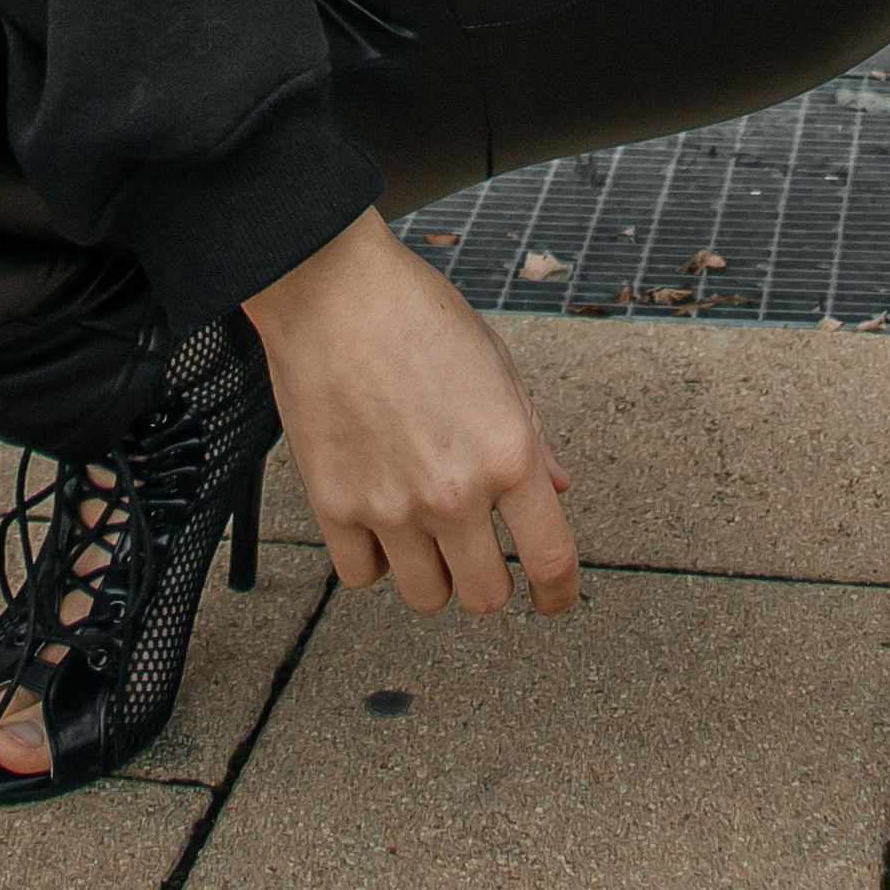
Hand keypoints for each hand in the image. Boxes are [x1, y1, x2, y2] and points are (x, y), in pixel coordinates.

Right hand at [243, 208, 578, 617]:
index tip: (553, 602)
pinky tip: (376, 521)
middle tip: (479, 553)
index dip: (560, 596)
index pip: (553, 561)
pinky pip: (362, 575)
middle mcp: (455, 492)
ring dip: (433, 575)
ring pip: (426, 597)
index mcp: (508, 453)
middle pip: (486, 596)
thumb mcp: (496, 363)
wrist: (330, 287)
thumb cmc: (415, 311)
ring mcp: (392, 505)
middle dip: (490, 582)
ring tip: (424, 532)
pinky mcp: (335, 506)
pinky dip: (374, 559)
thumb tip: (558, 489)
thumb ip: (532, 437)